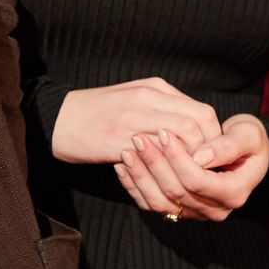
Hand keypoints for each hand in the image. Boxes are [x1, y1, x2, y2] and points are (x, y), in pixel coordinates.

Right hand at [51, 79, 223, 164]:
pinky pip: (157, 152)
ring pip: (185, 135)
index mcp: (154, 89)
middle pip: (199, 122)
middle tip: (205, 174)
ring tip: (188, 179)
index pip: (202, 113)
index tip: (210, 160)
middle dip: (209, 151)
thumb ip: (162, 111)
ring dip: (191, 161)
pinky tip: (164, 180)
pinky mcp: (119, 137)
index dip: (213, 139)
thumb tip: (192, 134)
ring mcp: (134, 116)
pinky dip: (167, 167)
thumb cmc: (95, 113)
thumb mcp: (132, 101)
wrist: (56, 119)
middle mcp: (149, 98)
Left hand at [114, 114, 268, 221]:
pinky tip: (123, 165)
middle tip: (138, 137)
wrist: (244, 152)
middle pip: (176, 192)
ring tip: (127, 150)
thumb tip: (200, 156)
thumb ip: (228, 146)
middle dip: (155, 164)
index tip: (164, 132)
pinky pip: (152, 204)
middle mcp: (215, 209)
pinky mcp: (180, 210)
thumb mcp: (248, 136)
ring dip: (141, 176)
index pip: (197, 180)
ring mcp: (196, 213)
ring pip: (160, 202)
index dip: (178, 158)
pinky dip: (135, 186)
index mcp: (234, 193)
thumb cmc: (248, 140)